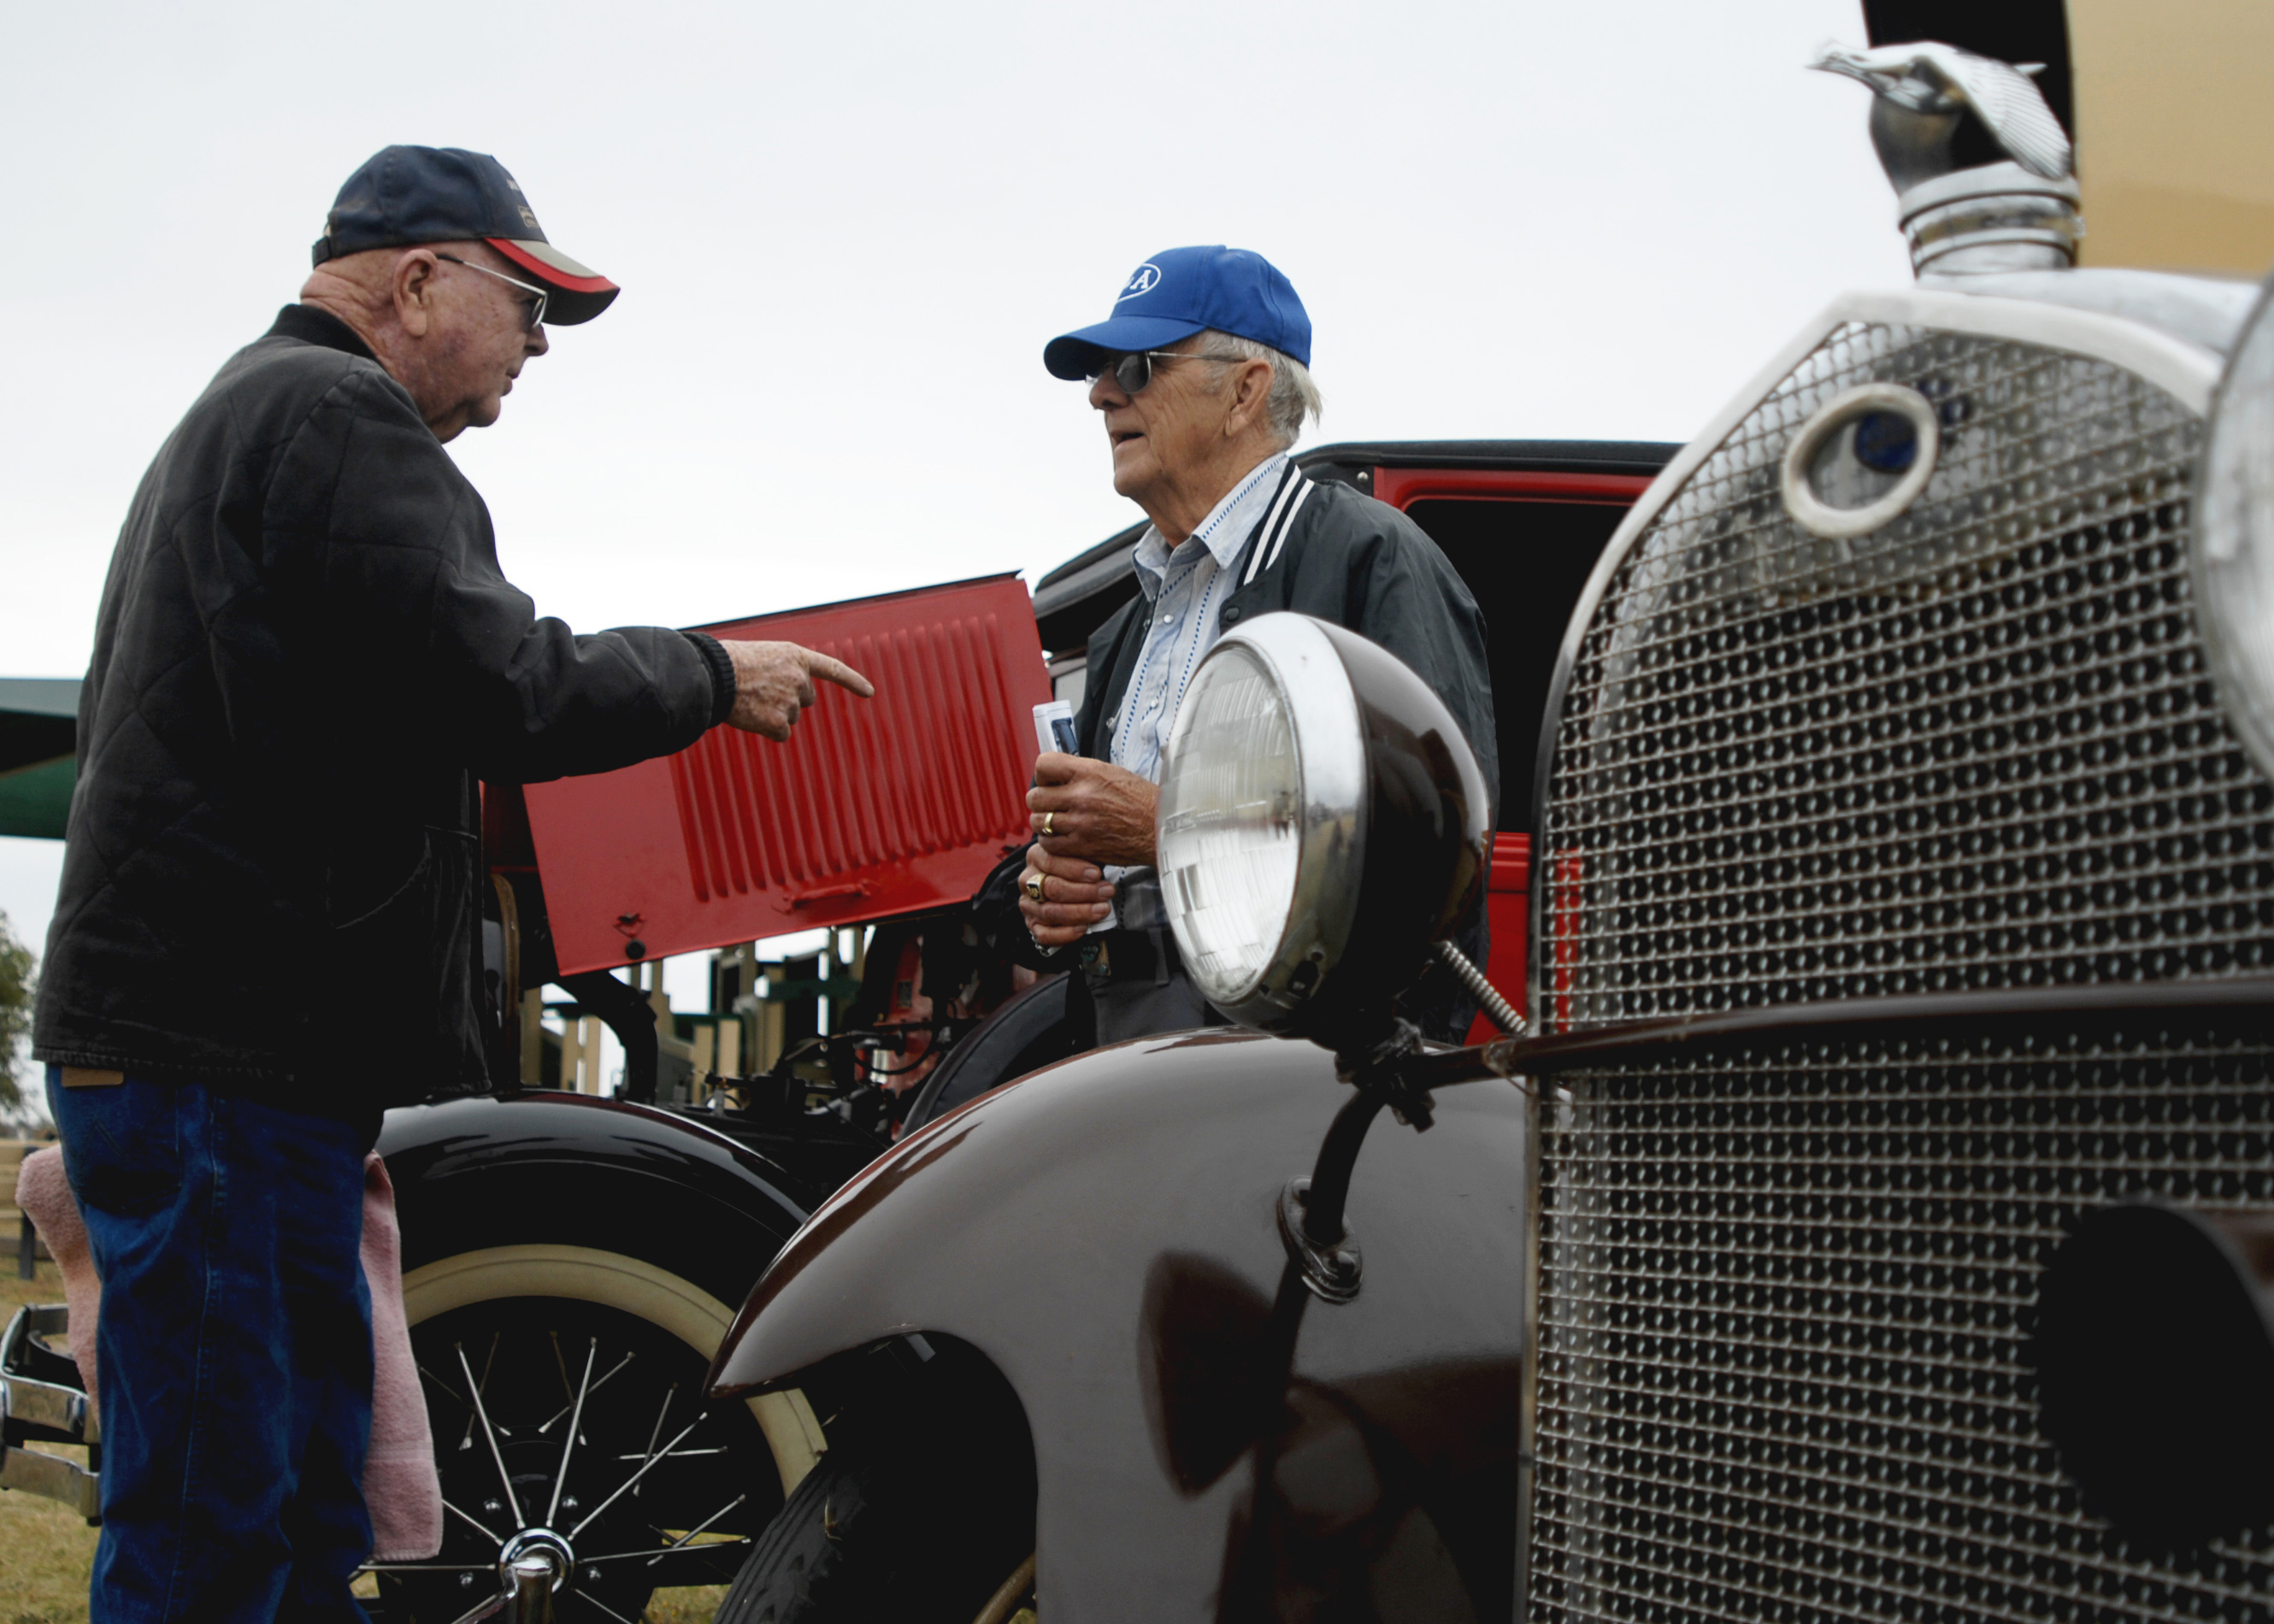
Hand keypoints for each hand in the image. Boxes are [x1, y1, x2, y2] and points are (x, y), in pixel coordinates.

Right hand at [719, 640, 873, 739]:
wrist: (712, 675)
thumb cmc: (727, 664)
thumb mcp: (761, 656)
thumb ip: (781, 671)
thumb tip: (784, 697)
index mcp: (795, 656)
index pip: (832, 669)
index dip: (852, 681)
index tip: (869, 692)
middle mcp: (799, 678)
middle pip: (805, 699)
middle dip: (788, 699)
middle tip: (760, 692)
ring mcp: (791, 701)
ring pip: (789, 717)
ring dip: (772, 713)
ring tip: (748, 700)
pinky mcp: (778, 723)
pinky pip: (780, 734)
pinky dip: (768, 730)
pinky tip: (751, 717)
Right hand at [1017, 840, 1114, 947]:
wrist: (1063, 888)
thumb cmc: (1076, 869)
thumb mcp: (1078, 856)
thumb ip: (1084, 856)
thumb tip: (1100, 859)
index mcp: (1035, 857)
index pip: (1050, 861)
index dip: (1075, 869)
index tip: (1097, 874)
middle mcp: (1027, 881)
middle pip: (1052, 888)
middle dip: (1083, 892)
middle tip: (1106, 892)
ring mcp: (1028, 904)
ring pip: (1050, 912)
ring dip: (1080, 913)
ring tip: (1102, 909)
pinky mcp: (1031, 924)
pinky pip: (1045, 934)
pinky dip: (1066, 933)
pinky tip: (1084, 928)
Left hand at [1027, 753, 1157, 866]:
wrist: (1161, 828)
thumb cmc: (1142, 802)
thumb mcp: (1113, 772)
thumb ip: (1082, 772)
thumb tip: (1060, 773)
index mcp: (1089, 772)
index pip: (1044, 765)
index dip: (1044, 774)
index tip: (1050, 781)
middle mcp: (1081, 796)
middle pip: (1035, 796)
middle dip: (1041, 800)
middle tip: (1052, 804)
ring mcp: (1079, 823)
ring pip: (1039, 822)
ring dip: (1045, 822)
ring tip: (1058, 822)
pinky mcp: (1081, 846)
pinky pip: (1049, 844)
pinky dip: (1052, 842)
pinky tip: (1064, 838)